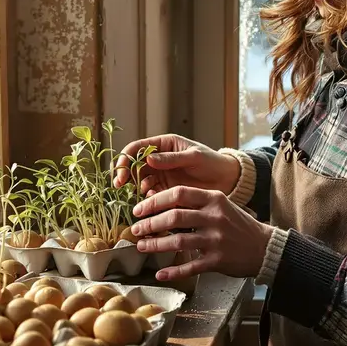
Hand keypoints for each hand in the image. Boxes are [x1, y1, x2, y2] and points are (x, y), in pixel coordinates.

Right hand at [113, 134, 239, 196]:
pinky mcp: (166, 190)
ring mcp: (161, 175)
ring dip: (134, 187)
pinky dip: (147, 197)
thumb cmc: (212, 162)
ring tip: (138, 195)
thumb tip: (148, 158)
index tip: (122, 172)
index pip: (137, 148)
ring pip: (139, 180)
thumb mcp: (194, 157)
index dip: (126, 159)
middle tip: (120, 186)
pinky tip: (151, 201)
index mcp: (164, 144)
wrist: (226, 180)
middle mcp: (158, 159)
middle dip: (124, 174)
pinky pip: (150, 193)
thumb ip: (172, 158)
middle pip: (133, 164)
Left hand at [130, 186, 272, 280]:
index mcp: (214, 199)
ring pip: (178, 241)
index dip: (154, 201)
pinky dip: (174, 272)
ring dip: (156, 245)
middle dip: (150, 223)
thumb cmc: (239, 225)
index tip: (139, 209)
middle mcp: (214, 217)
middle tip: (135, 229)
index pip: (178, 194)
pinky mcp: (217, 260)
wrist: (264, 247)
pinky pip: (191, 267)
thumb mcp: (221, 205)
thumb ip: (197, 203)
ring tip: (142, 247)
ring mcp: (216, 240)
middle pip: (174, 217)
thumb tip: (162, 206)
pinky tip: (161, 274)